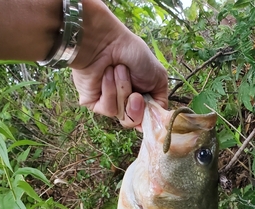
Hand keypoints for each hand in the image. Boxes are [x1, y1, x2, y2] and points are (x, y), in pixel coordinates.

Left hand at [71, 0, 167, 128]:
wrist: (105, 40)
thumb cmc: (132, 53)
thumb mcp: (159, 77)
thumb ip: (161, 102)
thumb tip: (157, 122)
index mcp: (141, 97)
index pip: (146, 120)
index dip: (149, 117)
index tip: (151, 107)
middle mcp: (125, 103)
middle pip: (134, 122)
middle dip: (136, 106)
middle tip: (135, 90)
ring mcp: (109, 104)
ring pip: (121, 115)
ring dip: (123, 90)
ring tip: (118, 70)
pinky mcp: (93, 103)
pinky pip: (108, 109)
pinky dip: (110, 90)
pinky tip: (106, 74)